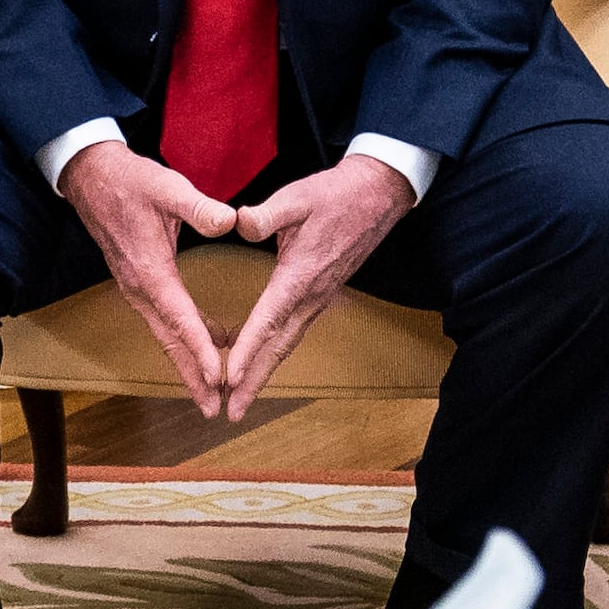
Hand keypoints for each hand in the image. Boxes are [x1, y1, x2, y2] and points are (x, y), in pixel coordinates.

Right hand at [62, 139, 243, 411]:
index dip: (201, 349)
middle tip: (214, 407)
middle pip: (169, 341)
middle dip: (192, 376)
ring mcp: (136, 289)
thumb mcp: (168, 187)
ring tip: (212, 389)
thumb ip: (200, 207)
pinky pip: (163, 321)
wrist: (90, 177)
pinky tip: (209, 340)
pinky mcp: (138, 283)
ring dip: (188, 363)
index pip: (180, 318)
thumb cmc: (129, 181)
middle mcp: (140, 289)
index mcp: (150, 271)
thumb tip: (231, 222)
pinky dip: (184, 338)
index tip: (220, 375)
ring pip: (165, 335)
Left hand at [216, 155, 419, 420]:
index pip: (268, 319)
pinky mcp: (321, 295)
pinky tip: (262, 361)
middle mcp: (311, 296)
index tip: (230, 376)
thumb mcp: (297, 197)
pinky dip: (276, 352)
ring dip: (264, 373)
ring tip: (242, 399)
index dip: (248, 350)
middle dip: (255, 381)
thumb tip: (239, 224)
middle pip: (279, 347)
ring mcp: (319, 299)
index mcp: (300, 275)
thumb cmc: (335, 195)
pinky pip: (295, 332)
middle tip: (232, 412)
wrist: (378, 195)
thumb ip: (266, 214)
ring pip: (287, 344)